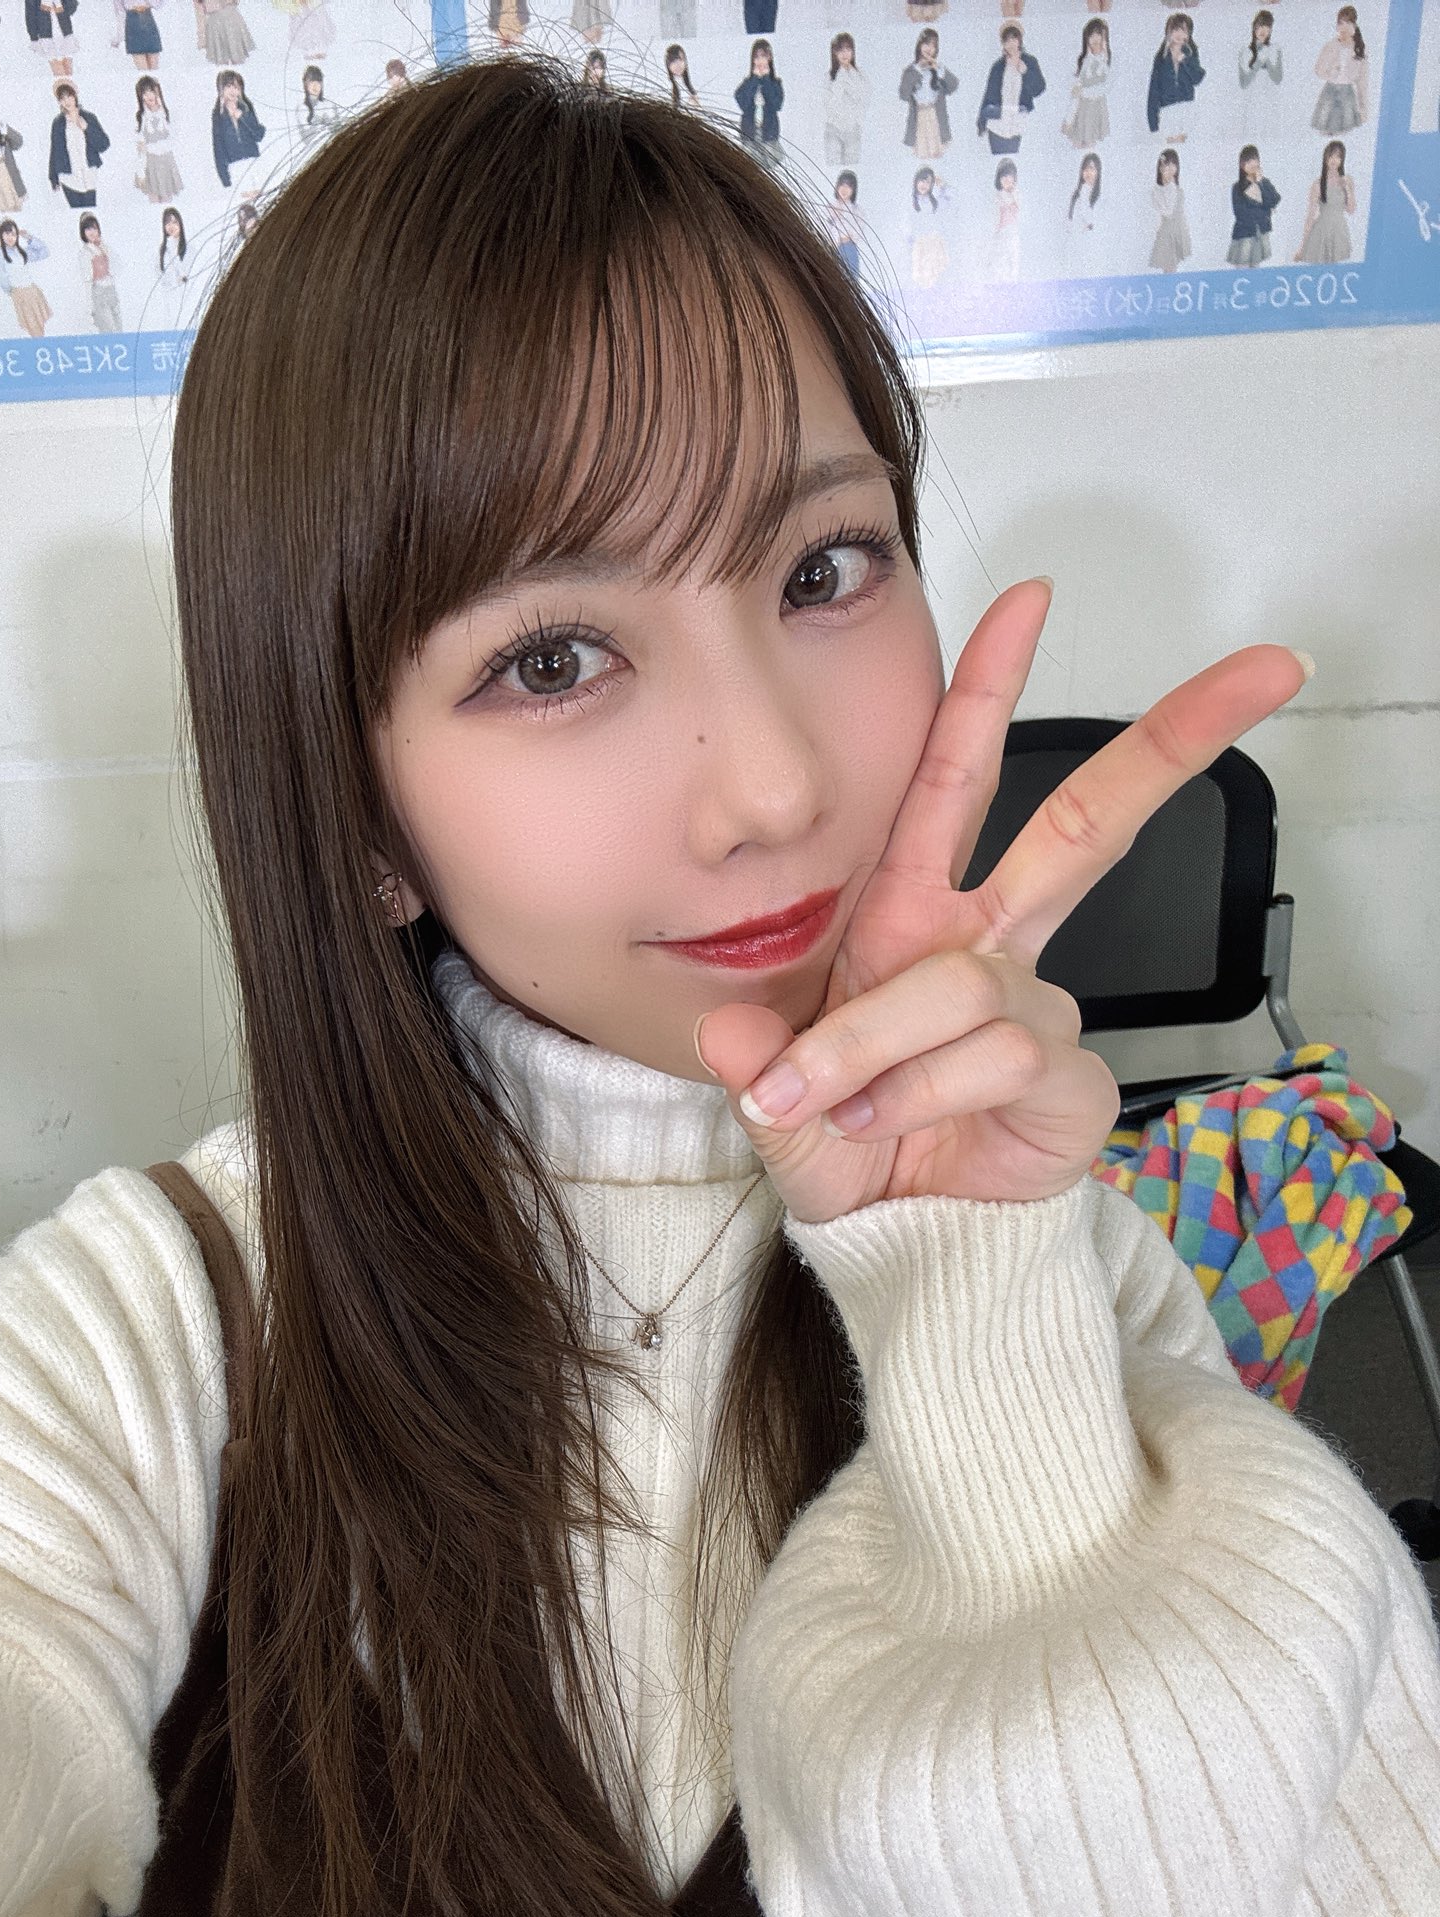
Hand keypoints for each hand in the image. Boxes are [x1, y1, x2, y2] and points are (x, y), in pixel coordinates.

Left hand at [694, 582, 1308, 1225]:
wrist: (896, 1240)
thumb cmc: (847, 1147)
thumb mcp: (777, 1102)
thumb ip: (750, 1070)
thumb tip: (729, 1039)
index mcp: (914, 913)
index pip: (958, 779)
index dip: (990, 688)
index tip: (1029, 596)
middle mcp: (988, 942)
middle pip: (1090, 821)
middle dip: (1173, 738)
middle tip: (1267, 666)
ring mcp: (1036, 1006)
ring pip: (964, 981)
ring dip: (879, 1043)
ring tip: (830, 1101)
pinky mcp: (1072, 1074)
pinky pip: (997, 1053)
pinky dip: (922, 1090)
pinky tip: (896, 1122)